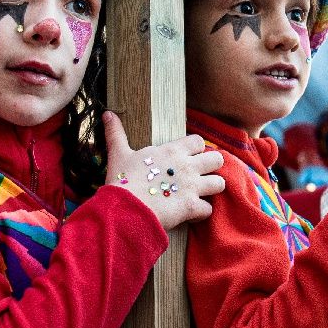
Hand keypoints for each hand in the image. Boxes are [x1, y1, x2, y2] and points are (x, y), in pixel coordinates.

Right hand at [103, 112, 225, 230]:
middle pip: (217, 159)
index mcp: (172, 151)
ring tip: (200, 194)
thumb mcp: (118, 154)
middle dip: (211, 167)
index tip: (188, 157)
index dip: (196, 149)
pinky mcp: (192, 208)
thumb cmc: (122, 181)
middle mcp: (187, 166)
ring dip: (211, 189)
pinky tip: (191, 214)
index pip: (198, 141)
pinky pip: (209, 209)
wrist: (124, 209)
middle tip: (199, 175)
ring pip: (219, 183)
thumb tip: (107, 114)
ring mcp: (192, 187)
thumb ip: (116, 133)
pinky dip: (201, 213)